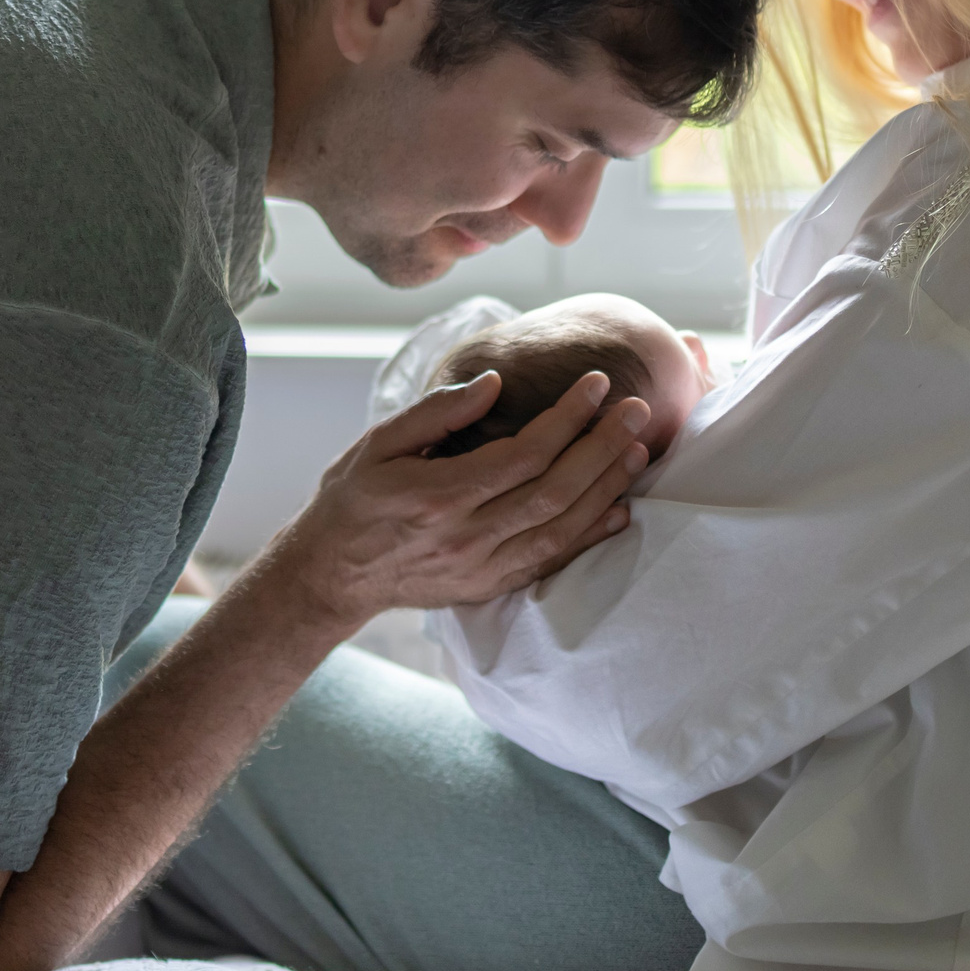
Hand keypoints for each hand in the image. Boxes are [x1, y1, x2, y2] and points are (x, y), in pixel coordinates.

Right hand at [264, 370, 650, 629]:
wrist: (330, 575)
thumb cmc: (352, 499)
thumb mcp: (378, 444)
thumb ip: (437, 412)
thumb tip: (494, 383)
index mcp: (438, 495)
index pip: (524, 453)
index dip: (568, 418)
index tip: (597, 383)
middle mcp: (466, 536)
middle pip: (555, 490)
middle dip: (604, 446)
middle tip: (638, 409)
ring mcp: (481, 568)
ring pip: (561, 528)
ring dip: (607, 487)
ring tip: (639, 449)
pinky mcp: (490, 587)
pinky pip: (551, 561)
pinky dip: (590, 535)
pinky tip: (619, 509)